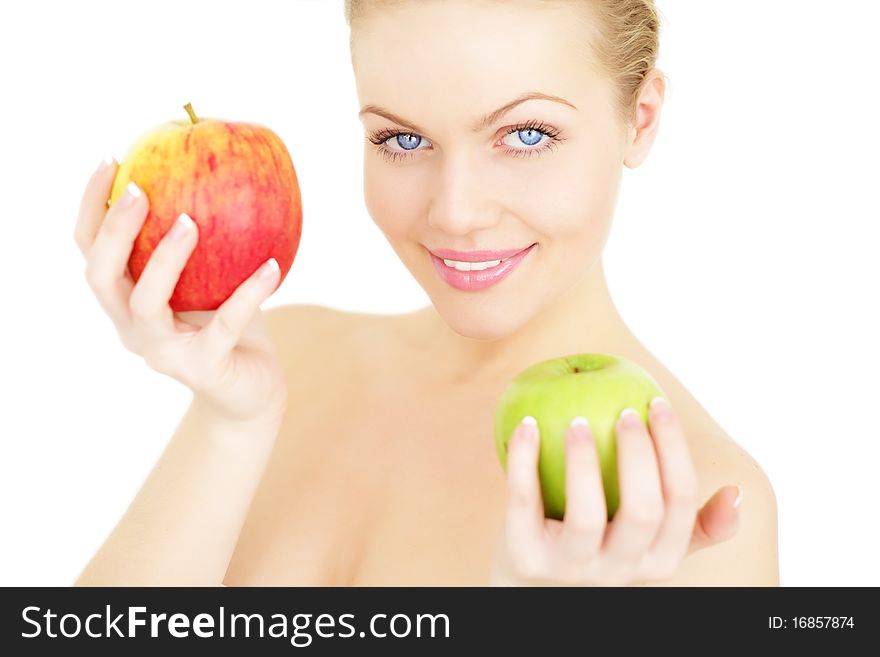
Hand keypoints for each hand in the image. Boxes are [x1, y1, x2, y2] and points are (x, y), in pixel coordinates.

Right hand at [73, 158, 288, 424]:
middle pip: (102, 277)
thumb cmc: (229, 324)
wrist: (253, 390)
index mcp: (125, 303)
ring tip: (191, 221)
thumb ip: (203, 239)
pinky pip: (225, 325)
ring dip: (165, 259)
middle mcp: (133, 329)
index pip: (91, 252)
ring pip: (148, 303)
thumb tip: (216, 169)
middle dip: (114, 231)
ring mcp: (164, 354)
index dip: (91, 208)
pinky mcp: (203, 369)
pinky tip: (271, 264)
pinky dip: (249, 292)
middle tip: (137, 190)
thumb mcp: (210, 277)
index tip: (112, 160)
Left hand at [490, 398, 740, 585]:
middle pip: (642, 512)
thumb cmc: (599, 550)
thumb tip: (735, 492)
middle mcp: (619, 571)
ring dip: (584, 462)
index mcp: (658, 561)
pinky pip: (523, 501)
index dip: (673, 450)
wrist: (531, 586)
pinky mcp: (525, 557)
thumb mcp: (649, 546)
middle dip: (640, 456)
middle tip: (625, 410)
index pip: (678, 503)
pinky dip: (523, 460)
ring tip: (577, 420)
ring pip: (585, 516)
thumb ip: (693, 524)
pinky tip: (526, 425)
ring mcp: (570, 568)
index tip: (657, 403)